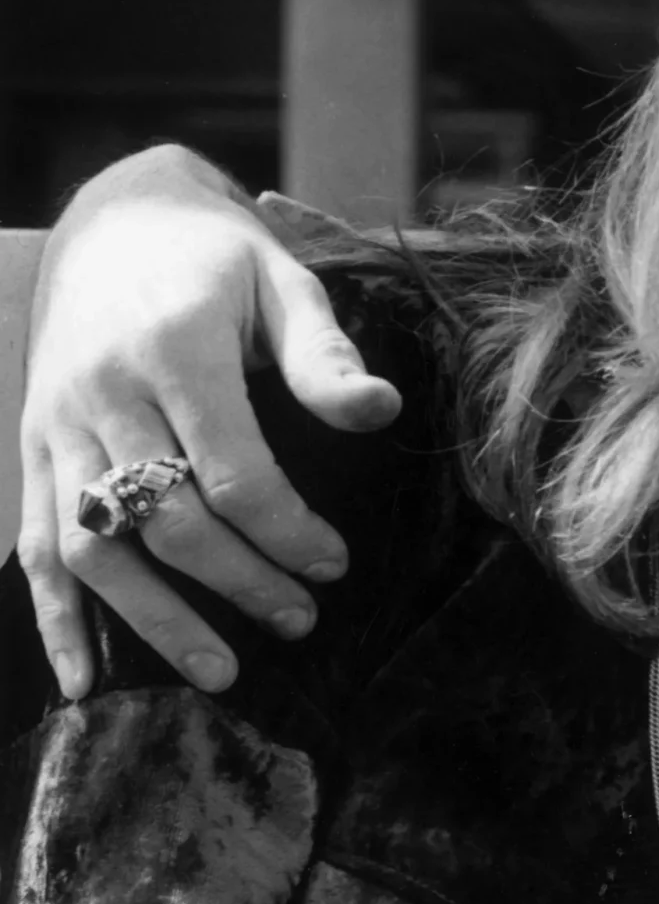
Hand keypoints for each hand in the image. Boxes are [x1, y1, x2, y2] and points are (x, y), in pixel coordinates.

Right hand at [17, 148, 399, 697]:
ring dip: (155, 618)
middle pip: (164, 519)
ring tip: (221, 673)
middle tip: (302, 619)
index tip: (334, 565)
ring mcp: (57, 427)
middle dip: (238, 582)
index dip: (284, 531)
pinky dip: (54, 619)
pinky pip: (36, 546)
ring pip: (93, 546)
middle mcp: (101, 395)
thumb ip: (324, 355)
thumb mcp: (284, 282)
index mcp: (171, 350)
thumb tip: (379, 412)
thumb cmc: (217, 261)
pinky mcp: (33, 451)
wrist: (115, 223)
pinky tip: (83, 680)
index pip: (227, 472)